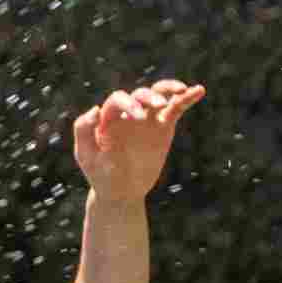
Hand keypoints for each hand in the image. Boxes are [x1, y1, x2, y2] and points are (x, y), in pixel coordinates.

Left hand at [73, 78, 203, 199]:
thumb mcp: (86, 156)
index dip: (128, 103)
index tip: (137, 117)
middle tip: (158, 106)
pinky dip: (186, 99)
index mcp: (108, 117)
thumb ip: (84, 131)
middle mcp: (127, 114)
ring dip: (168, 90)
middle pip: (140, 95)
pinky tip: (198, 90)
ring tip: (181, 90)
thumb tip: (95, 109)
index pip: (118, 100)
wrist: (120, 192)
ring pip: (158, 95)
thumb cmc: (99, 174)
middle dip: (149, 97)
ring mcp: (146, 119)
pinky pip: (175, 109)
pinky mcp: (163, 127)